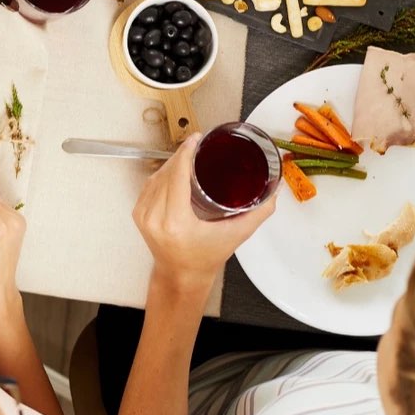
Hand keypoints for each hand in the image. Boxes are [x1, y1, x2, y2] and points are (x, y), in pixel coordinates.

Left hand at [133, 133, 276, 306]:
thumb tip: (275, 189)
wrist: (182, 276)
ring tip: (189, 155)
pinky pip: (149, 186)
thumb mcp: (236, 234)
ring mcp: (143, 216)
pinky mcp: (138, 214)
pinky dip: (162, 174)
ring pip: (156, 177)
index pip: (177, 176)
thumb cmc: (207, 257)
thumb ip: (259, 212)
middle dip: (181, 155)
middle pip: (166, 173)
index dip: (185, 153)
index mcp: (176, 222)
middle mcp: (155, 217)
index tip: (196, 139)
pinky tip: (174, 169)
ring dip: (171, 163)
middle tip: (198, 144)